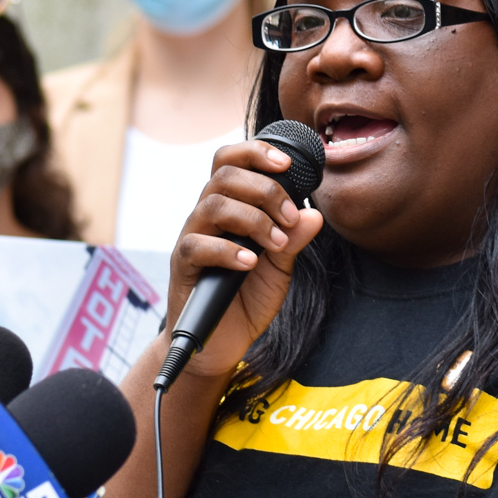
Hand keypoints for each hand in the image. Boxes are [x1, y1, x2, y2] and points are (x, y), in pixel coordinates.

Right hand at [165, 138, 325, 379]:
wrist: (223, 344)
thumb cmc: (247, 299)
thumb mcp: (280, 268)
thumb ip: (293, 241)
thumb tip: (315, 214)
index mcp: (230, 208)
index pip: (232, 162)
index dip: (256, 153)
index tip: (288, 163)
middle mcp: (207, 217)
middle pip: (224, 175)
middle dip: (265, 189)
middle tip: (290, 216)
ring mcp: (192, 239)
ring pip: (213, 204)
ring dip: (253, 219)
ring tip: (276, 244)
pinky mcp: (183, 267)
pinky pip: (197, 245)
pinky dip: (228, 250)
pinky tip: (250, 263)